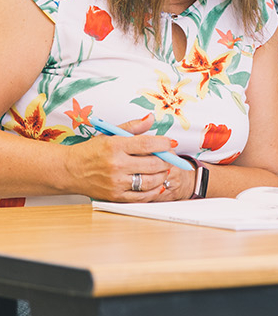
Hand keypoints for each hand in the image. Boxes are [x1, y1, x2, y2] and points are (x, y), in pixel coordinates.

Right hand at [65, 116, 181, 201]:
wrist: (68, 170)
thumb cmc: (91, 151)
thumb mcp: (110, 134)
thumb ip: (133, 126)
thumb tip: (151, 119)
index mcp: (116, 146)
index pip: (148, 144)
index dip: (164, 143)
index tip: (171, 143)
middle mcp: (116, 165)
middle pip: (153, 164)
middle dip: (167, 160)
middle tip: (171, 157)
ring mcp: (115, 183)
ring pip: (150, 181)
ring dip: (163, 175)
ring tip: (164, 169)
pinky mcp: (115, 196)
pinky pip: (141, 196)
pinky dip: (154, 191)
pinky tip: (157, 184)